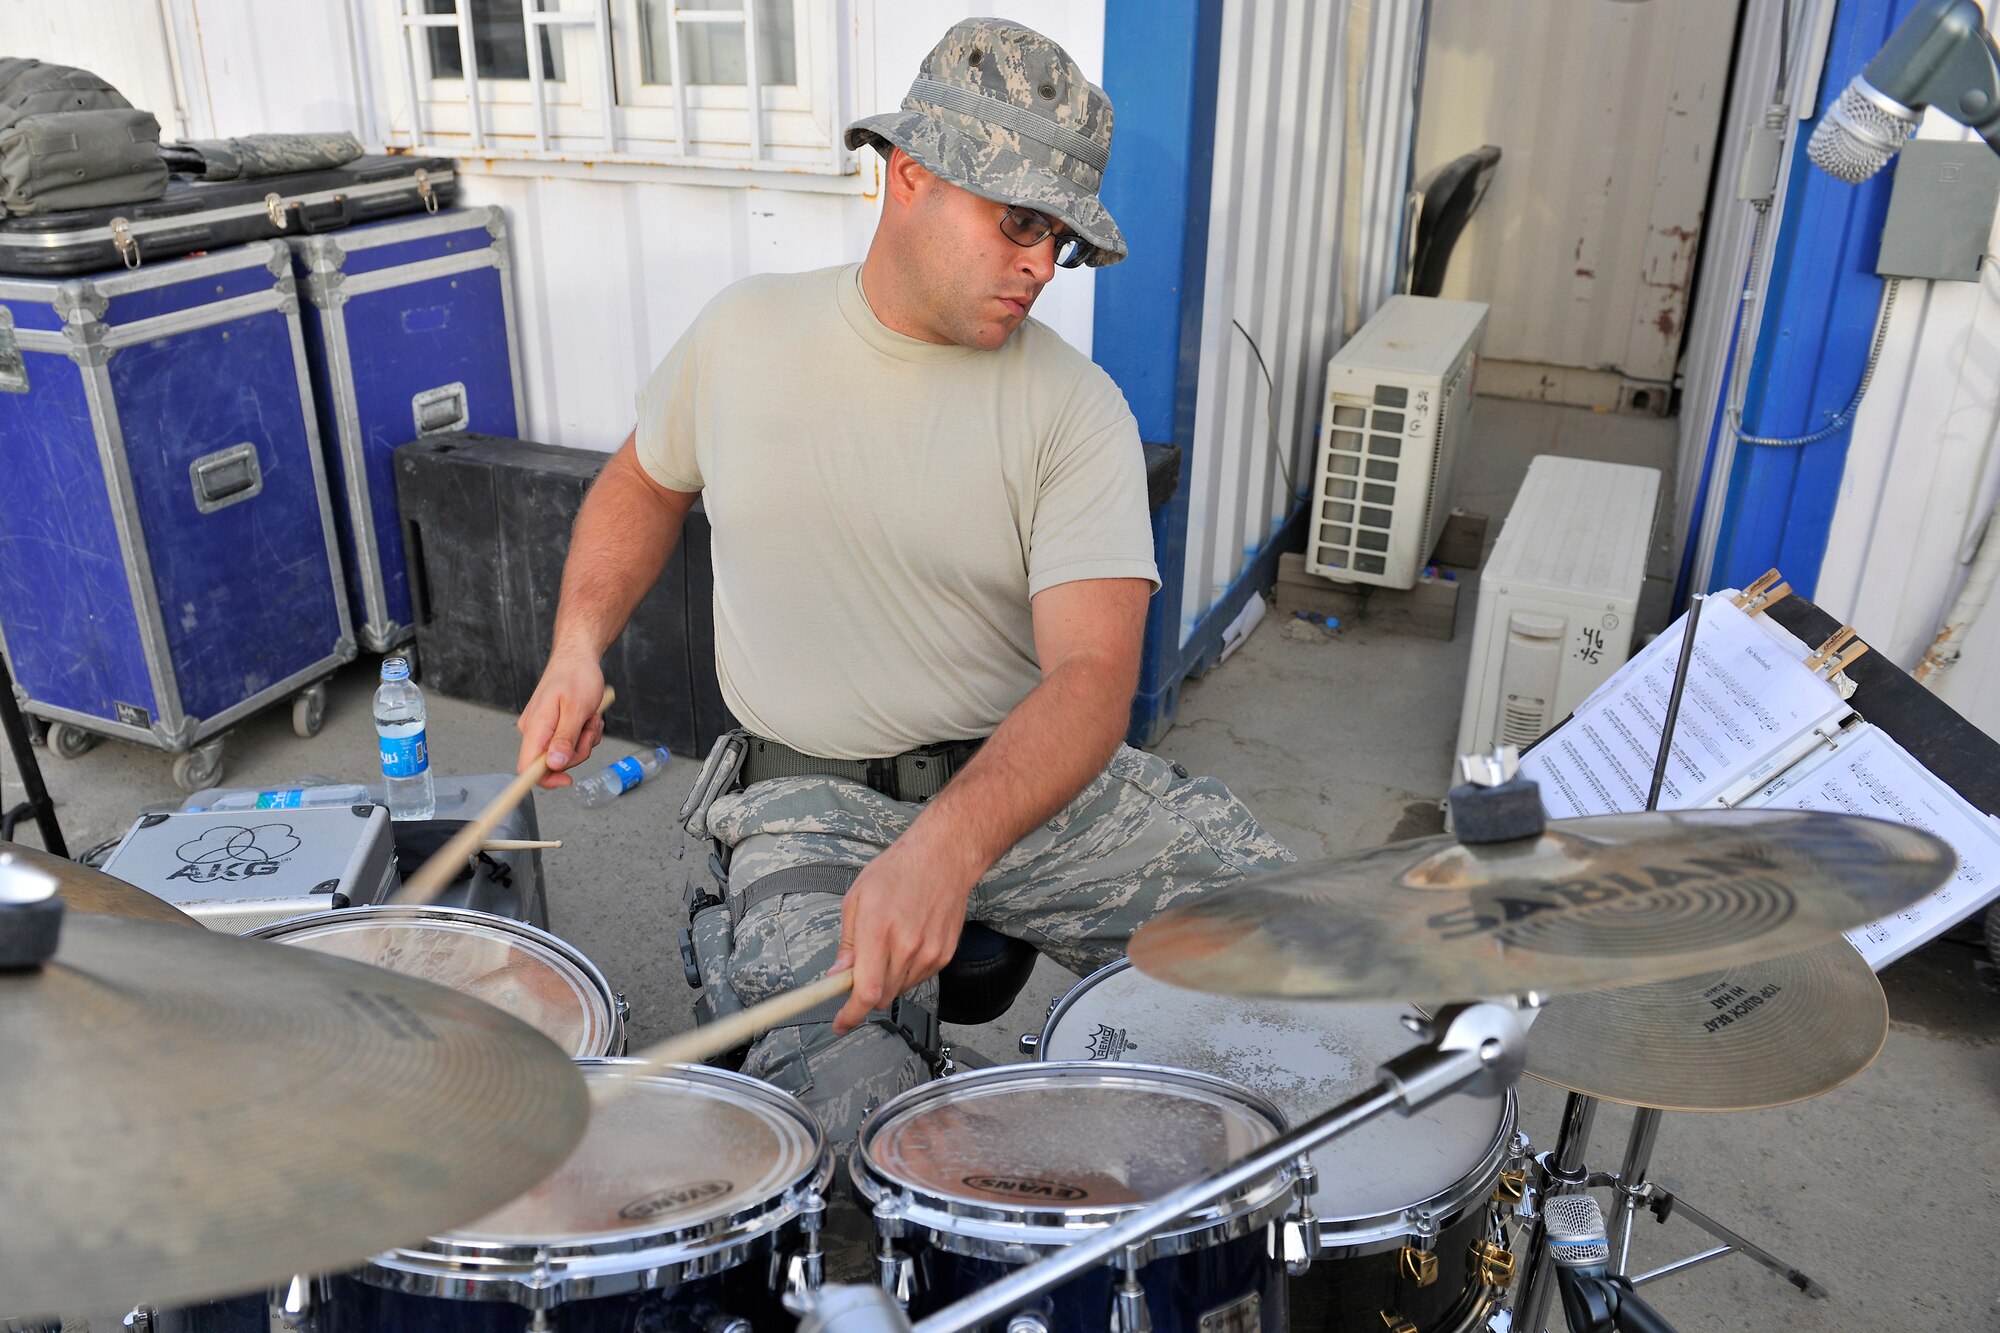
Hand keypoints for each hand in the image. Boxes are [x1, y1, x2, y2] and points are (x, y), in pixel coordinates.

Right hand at [517, 649, 606, 787]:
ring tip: (589, 718)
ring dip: (584, 740)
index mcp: (535, 727)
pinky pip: (569, 743)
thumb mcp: (576, 709)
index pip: (527, 768)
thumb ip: (565, 739)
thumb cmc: (576, 676)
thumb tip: (553, 765)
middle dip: (578, 751)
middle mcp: (533, 731)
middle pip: (553, 764)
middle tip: (589, 728)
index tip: (567, 780)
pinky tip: (587, 717)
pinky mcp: (551, 727)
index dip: (545, 780)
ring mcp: (542, 729)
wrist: (577, 657)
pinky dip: (583, 734)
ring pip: (565, 754)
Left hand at [828, 837, 976, 1034]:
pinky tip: (907, 943)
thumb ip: (847, 944)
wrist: (943, 858)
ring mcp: (929, 952)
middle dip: (865, 991)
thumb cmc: (896, 872)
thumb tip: (837, 975)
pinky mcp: (944, 955)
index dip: (851, 1015)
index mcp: (879, 930)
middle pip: (881, 996)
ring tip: (888, 943)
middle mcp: (907, 945)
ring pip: (899, 989)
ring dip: (887, 980)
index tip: (841, 1024)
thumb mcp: (857, 900)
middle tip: (860, 968)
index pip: (865, 991)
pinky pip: (918, 979)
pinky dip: (906, 971)